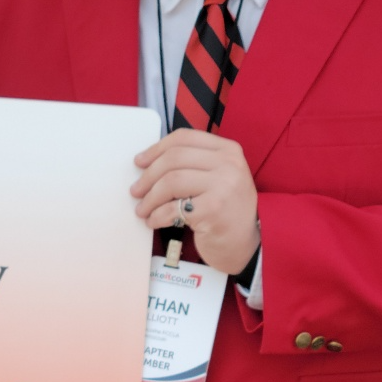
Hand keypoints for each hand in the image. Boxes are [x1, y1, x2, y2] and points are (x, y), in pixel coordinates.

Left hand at [131, 128, 259, 274]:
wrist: (245, 243)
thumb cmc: (224, 210)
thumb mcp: (217, 177)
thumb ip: (192, 164)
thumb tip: (147, 161)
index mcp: (228, 150)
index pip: (184, 138)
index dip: (156, 149)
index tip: (140, 162)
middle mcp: (229, 164)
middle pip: (174, 158)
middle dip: (148, 176)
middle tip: (136, 191)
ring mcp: (224, 186)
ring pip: (171, 181)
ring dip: (150, 198)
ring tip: (142, 209)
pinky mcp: (214, 210)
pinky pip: (173, 208)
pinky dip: (157, 216)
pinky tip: (153, 221)